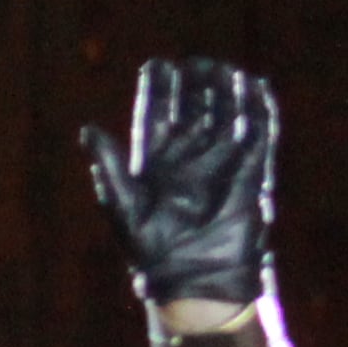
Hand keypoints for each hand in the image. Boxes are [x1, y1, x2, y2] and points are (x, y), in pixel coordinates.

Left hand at [80, 57, 279, 304]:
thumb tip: (87, 129)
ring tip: (225, 69)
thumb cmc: (152, 251)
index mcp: (157, 163)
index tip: (160, 66)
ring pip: (227, 119)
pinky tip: (256, 89)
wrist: (195, 283)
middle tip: (197, 63)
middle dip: (197, 86)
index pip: (159, 115)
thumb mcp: (122, 206)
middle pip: (195, 111)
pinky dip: (259, 114)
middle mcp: (190, 160)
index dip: (160, 90)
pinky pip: (258, 139)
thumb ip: (109, 166)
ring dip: (227, 94)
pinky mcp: (250, 178)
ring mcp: (221, 167)